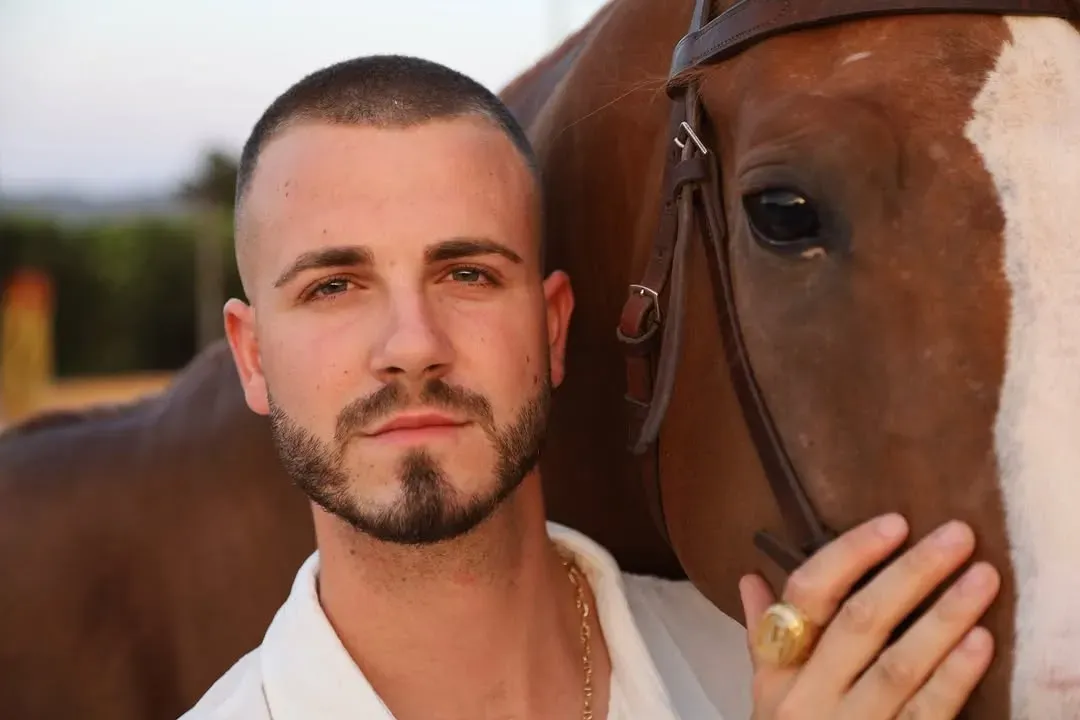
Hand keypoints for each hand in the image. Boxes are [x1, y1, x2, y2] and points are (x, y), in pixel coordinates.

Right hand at [740, 514, 999, 718]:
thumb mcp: (765, 694)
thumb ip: (761, 636)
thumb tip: (751, 579)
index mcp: (777, 671)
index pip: (806, 598)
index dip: (850, 555)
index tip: (896, 523)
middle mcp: (808, 698)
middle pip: (859, 623)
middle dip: (911, 574)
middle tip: (957, 536)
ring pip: (899, 665)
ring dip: (945, 617)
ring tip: (982, 578)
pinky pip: (925, 715)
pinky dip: (954, 678)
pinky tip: (980, 643)